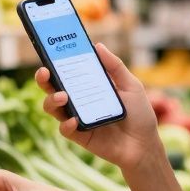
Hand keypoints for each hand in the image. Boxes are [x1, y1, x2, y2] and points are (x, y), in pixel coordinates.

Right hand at [37, 43, 162, 170]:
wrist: (145, 144)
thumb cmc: (139, 114)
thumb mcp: (131, 86)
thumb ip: (115, 66)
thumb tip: (97, 46)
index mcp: (89, 86)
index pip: (68, 72)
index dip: (56, 62)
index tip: (50, 51)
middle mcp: (79, 101)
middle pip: (53, 88)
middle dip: (44, 79)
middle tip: (45, 72)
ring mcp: (77, 118)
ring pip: (53, 108)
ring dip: (52, 100)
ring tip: (62, 96)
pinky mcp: (80, 135)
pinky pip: (65, 129)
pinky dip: (66, 124)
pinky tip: (75, 120)